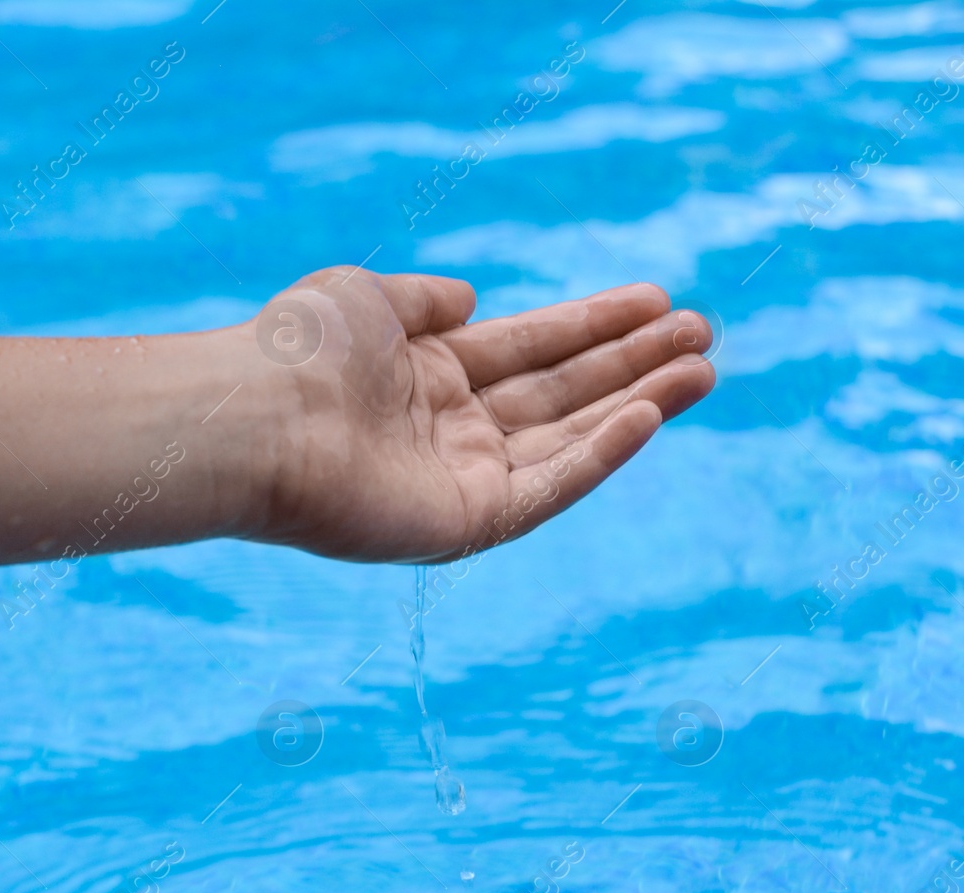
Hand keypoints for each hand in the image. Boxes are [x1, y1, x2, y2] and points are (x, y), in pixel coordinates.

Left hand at [245, 268, 714, 561]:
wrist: (258, 417)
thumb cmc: (298, 350)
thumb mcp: (365, 298)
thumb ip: (423, 302)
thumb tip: (473, 297)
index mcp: (432, 375)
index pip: (534, 348)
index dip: (596, 324)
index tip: (658, 301)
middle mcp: (456, 428)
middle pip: (566, 392)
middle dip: (635, 362)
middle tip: (705, 334)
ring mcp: (465, 479)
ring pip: (572, 438)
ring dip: (639, 403)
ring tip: (704, 369)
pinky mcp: (469, 523)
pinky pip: (551, 486)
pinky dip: (601, 454)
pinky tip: (647, 415)